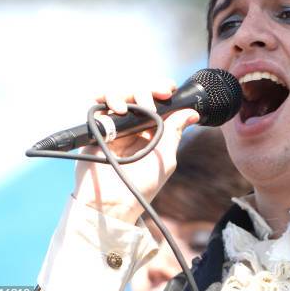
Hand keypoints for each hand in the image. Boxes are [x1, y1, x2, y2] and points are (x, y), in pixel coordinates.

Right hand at [72, 80, 199, 223]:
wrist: (112, 201)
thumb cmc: (141, 185)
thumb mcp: (165, 157)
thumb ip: (175, 131)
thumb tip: (192, 112)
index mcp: (153, 131)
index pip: (159, 102)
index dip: (163, 91)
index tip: (169, 89)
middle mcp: (134, 125)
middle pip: (140, 94)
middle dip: (149, 90)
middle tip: (156, 98)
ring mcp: (115, 125)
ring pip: (121, 95)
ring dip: (130, 94)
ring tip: (136, 105)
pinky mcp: (97, 128)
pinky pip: (101, 104)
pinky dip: (109, 99)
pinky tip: (117, 109)